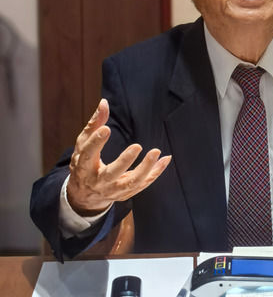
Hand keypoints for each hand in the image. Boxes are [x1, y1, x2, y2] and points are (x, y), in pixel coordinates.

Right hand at [66, 99, 171, 214]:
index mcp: (84, 167)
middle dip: (124, 161)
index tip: (107, 129)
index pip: (89, 154)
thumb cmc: (85, 161)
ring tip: (156, 152)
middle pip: (111, 174)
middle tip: (137, 146)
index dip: (96, 142)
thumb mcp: (84, 142)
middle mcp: (98, 182)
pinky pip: (142, 184)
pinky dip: (155, 173)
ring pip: (130, 183)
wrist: (84, 194)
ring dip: (145, 169)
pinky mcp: (125, 193)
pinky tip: (165, 159)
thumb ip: (95, 123)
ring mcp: (113, 190)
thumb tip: (104, 102)